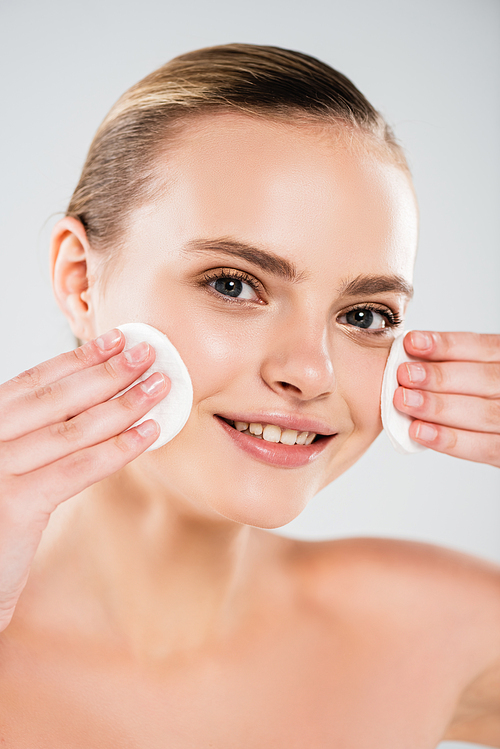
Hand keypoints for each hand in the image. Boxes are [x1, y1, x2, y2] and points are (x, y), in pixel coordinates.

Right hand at [0, 329, 169, 631]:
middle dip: (110, 372)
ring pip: (73, 429)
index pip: (37, 380)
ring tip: (159, 386)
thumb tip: (97, 403)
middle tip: (150, 352)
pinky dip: (118, 448)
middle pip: (58, 397)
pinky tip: (149, 432)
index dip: (81, 357)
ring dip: (123, 404)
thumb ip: (35, 434)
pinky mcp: (16, 503)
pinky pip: (78, 469)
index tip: (118, 338)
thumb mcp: (7, 465)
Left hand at [393, 331, 499, 466]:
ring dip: (438, 408)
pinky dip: (450, 440)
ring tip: (405, 402)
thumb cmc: (476, 397)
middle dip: (439, 377)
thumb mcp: (472, 372)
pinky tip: (419, 431)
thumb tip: (408, 357)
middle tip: (404, 375)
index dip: (446, 345)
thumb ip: (450, 366)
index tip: (412, 342)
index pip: (481, 347)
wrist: (496, 423)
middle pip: (482, 379)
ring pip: (482, 413)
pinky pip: (484, 447)